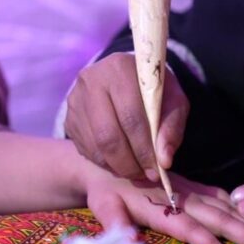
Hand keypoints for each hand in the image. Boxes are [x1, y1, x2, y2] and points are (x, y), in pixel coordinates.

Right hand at [65, 53, 188, 180]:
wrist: (126, 81)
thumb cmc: (154, 93)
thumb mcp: (173, 102)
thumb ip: (172, 128)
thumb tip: (164, 160)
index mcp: (120, 68)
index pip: (131, 116)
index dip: (144, 148)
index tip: (157, 169)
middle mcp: (92, 80)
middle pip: (108, 134)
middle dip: (129, 162)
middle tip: (145, 175)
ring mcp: (76, 99)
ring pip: (95, 145)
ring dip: (117, 166)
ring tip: (135, 171)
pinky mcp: (69, 117)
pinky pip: (85, 149)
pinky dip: (104, 163)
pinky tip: (119, 162)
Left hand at [84, 169, 243, 243]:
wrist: (104, 159)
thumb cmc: (103, 189)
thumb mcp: (102, 205)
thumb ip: (114, 222)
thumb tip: (129, 240)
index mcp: (159, 206)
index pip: (188, 227)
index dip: (208, 242)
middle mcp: (179, 196)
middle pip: (217, 216)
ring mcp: (187, 189)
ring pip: (224, 206)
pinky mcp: (189, 185)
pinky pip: (218, 195)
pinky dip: (238, 206)